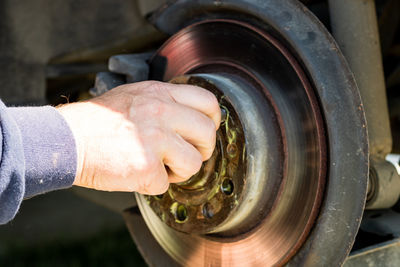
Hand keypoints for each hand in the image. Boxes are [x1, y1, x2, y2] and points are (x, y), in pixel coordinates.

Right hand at [57, 81, 219, 194]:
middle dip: (202, 150)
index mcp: (160, 94)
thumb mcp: (135, 96)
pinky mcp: (146, 166)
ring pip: (194, 163)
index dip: (212, 120)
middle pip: (207, 133)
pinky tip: (137, 173)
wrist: (67, 140)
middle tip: (186, 155)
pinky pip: (166, 184)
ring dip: (179, 171)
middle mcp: (161, 112)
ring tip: (159, 166)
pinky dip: (153, 184)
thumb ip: (164, 102)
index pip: (207, 101)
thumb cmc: (98, 121)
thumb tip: (191, 119)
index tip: (204, 132)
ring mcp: (155, 139)